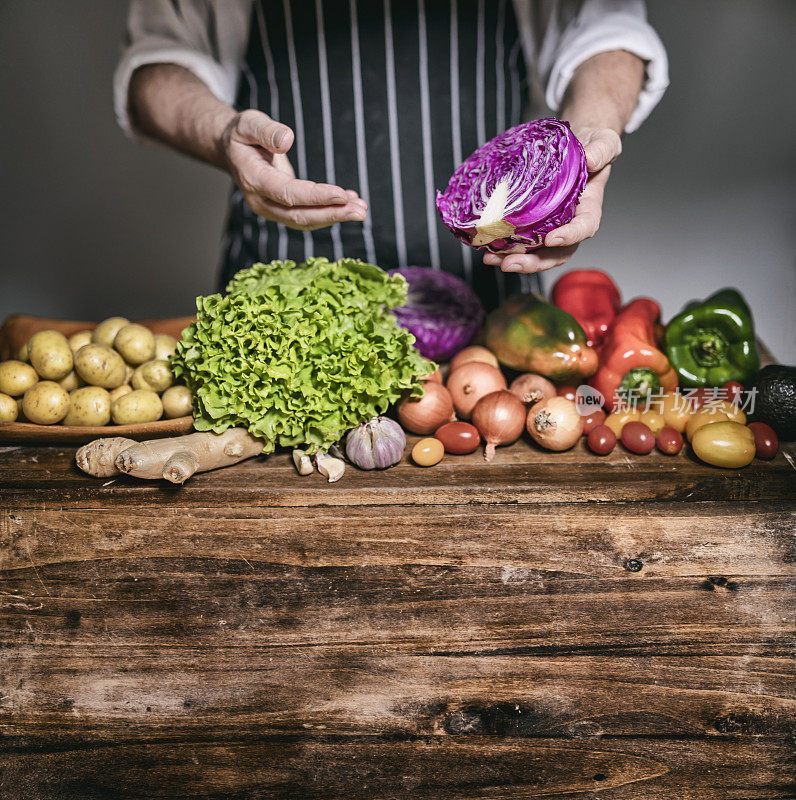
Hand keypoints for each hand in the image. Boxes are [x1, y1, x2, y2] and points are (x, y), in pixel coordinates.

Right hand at [219, 109, 366, 229]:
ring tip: (361, 209)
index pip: (288, 194)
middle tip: (361, 211)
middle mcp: (261, 201)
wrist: (233, 150)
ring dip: (335, 216)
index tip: (342, 194)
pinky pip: (308, 216)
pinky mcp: (283, 210)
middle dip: (332, 214)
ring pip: (306, 220)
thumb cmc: (243, 134)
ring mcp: (272, 209)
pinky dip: (330, 212)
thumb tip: (287, 139)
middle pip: (299, 216)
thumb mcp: (249, 123)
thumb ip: (266, 131)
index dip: (316, 196)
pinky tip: (350, 202)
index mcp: (253, 179)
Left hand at [482, 127, 620, 273]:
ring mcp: (548, 225)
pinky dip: (502, 246)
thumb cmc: (593, 148)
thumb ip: (601, 151)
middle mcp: (568, 224)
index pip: (584, 228)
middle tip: (509, 263)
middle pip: (555, 253)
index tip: (551, 239)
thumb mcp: (604, 142)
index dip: (569, 237)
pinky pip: (519, 239)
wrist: (577, 145)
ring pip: (534, 252)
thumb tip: (590, 160)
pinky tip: (484, 245)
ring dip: (513, 259)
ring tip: (491, 259)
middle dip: (533, 262)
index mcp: (588, 209)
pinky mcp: (531, 221)